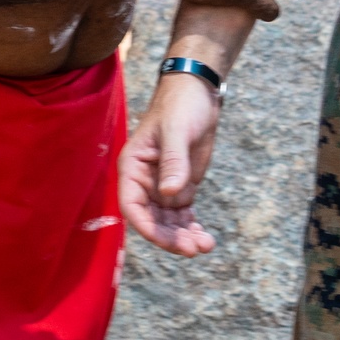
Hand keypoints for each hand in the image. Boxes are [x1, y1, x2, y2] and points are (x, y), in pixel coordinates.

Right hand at [119, 75, 220, 255]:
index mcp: (133, 167)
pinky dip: (193, 227)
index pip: (132, 206)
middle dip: (170, 237)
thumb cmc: (181, 104)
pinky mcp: (181, 186)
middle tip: (193, 248)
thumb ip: (173, 161)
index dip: (146, 227)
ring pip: (169, 222)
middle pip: (152, 220)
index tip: (167, 241)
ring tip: (205, 246)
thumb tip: (170, 194)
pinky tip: (206, 239)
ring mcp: (163, 186)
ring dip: (184, 237)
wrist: (199, 91)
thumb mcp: (177, 130)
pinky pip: (183, 215)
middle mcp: (144, 181)